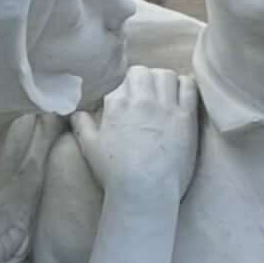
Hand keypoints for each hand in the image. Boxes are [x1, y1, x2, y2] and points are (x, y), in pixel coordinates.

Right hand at [71, 61, 198, 200]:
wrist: (145, 190)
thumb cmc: (115, 173)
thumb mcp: (90, 148)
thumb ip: (82, 125)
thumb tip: (74, 113)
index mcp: (117, 103)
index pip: (121, 78)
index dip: (125, 86)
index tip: (128, 96)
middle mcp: (141, 99)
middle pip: (143, 72)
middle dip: (143, 80)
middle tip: (145, 95)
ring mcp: (165, 106)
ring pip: (166, 75)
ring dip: (163, 81)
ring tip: (163, 94)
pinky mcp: (186, 116)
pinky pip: (189, 86)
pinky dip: (185, 86)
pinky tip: (181, 95)